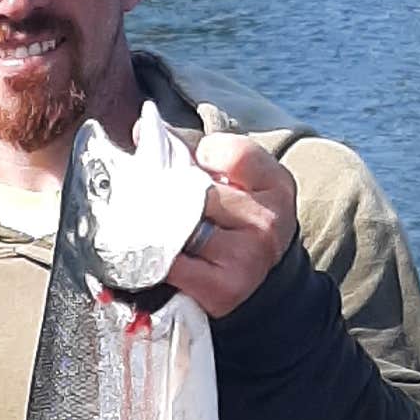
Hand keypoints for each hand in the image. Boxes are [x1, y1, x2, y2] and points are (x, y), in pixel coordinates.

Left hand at [166, 137, 297, 317]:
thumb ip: (191, 152)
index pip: (234, 153)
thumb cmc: (233, 223)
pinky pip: (173, 263)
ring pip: (182, 226)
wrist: (250, 283)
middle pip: (199, 192)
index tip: (192, 164)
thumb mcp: (230, 182)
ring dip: (157, 226)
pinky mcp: (225, 288)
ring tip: (149, 226)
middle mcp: (269, 220)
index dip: (203, 155)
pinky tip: (153, 256)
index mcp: (275, 184)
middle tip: (148, 197)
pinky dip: (155, 258)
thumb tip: (145, 130)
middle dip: (168, 192)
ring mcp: (249, 256)